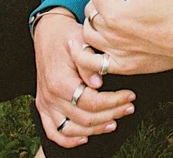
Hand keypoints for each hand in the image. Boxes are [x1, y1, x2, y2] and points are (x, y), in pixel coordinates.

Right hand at [33, 10, 136, 147]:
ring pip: (70, 130)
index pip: (91, 102)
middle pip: (84, 118)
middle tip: (128, 107)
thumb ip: (88, 63)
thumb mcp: (82, 42)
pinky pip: (53, 132)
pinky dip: (69, 139)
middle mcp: (51, 96)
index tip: (130, 96)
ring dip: (94, 130)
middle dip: (111, 114)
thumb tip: (98, 83)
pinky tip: (85, 136)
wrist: (48, 32)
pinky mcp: (43, 106)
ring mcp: (45, 103)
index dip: (113, 102)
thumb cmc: (68, 36)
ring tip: (114, 122)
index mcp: (60, 81)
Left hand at [76, 0, 172, 76]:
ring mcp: (116, 53)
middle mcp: (112, 35)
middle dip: (99, 1)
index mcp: (117, 13)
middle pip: (90, 13)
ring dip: (93, 22)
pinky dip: (87, 54)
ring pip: (87, 36)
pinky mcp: (123, 66)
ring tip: (106, 15)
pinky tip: (90, 45)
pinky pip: (94, 63)